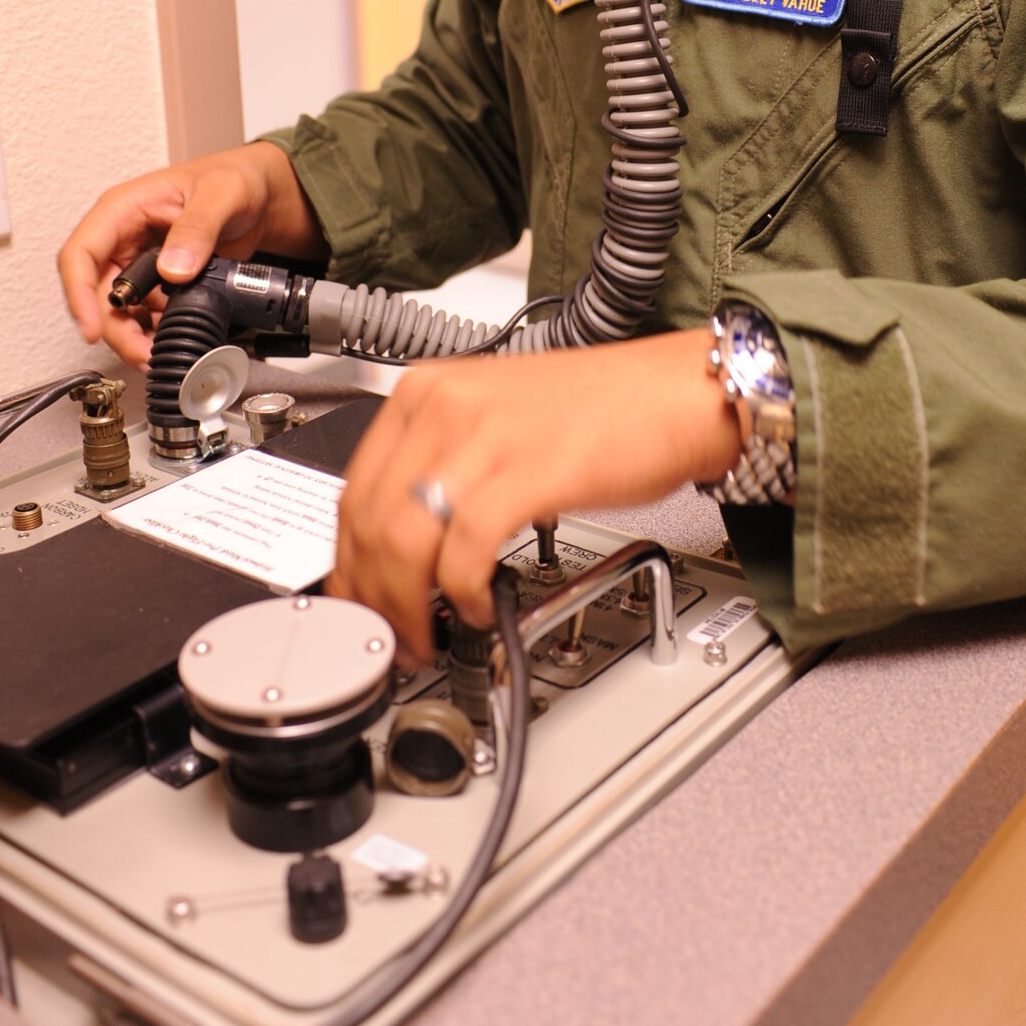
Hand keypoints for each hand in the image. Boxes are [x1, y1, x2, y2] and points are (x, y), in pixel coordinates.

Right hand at [57, 142, 324, 364]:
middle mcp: (124, 239)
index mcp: (123, 210)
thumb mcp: (221, 194)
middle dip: (114, 329)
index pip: (81, 254)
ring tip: (160, 354)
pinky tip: (175, 342)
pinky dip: (156, 333)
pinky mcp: (160, 284)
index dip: (79, 294)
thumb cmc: (234, 178)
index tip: (92, 330)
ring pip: (119, 310)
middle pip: (97, 293)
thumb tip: (173, 268)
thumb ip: (199, 227)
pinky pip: (147, 315)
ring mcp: (141, 264)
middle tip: (142, 354)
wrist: (260, 195)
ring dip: (135, 337)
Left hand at [327, 331, 741, 661]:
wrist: (676, 392)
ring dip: (407, 605)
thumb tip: (400, 541)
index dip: (348, 563)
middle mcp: (446, 406)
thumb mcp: (494, 421)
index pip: (353, 489)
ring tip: (426, 633)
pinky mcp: (529, 470)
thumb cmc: (601, 410)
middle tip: (390, 634)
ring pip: (404, 540)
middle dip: (372, 596)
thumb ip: (443, 467)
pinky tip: (477, 606)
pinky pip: (465, 549)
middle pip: (370, 521)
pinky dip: (462, 592)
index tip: (359, 600)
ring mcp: (484, 435)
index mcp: (427, 391)